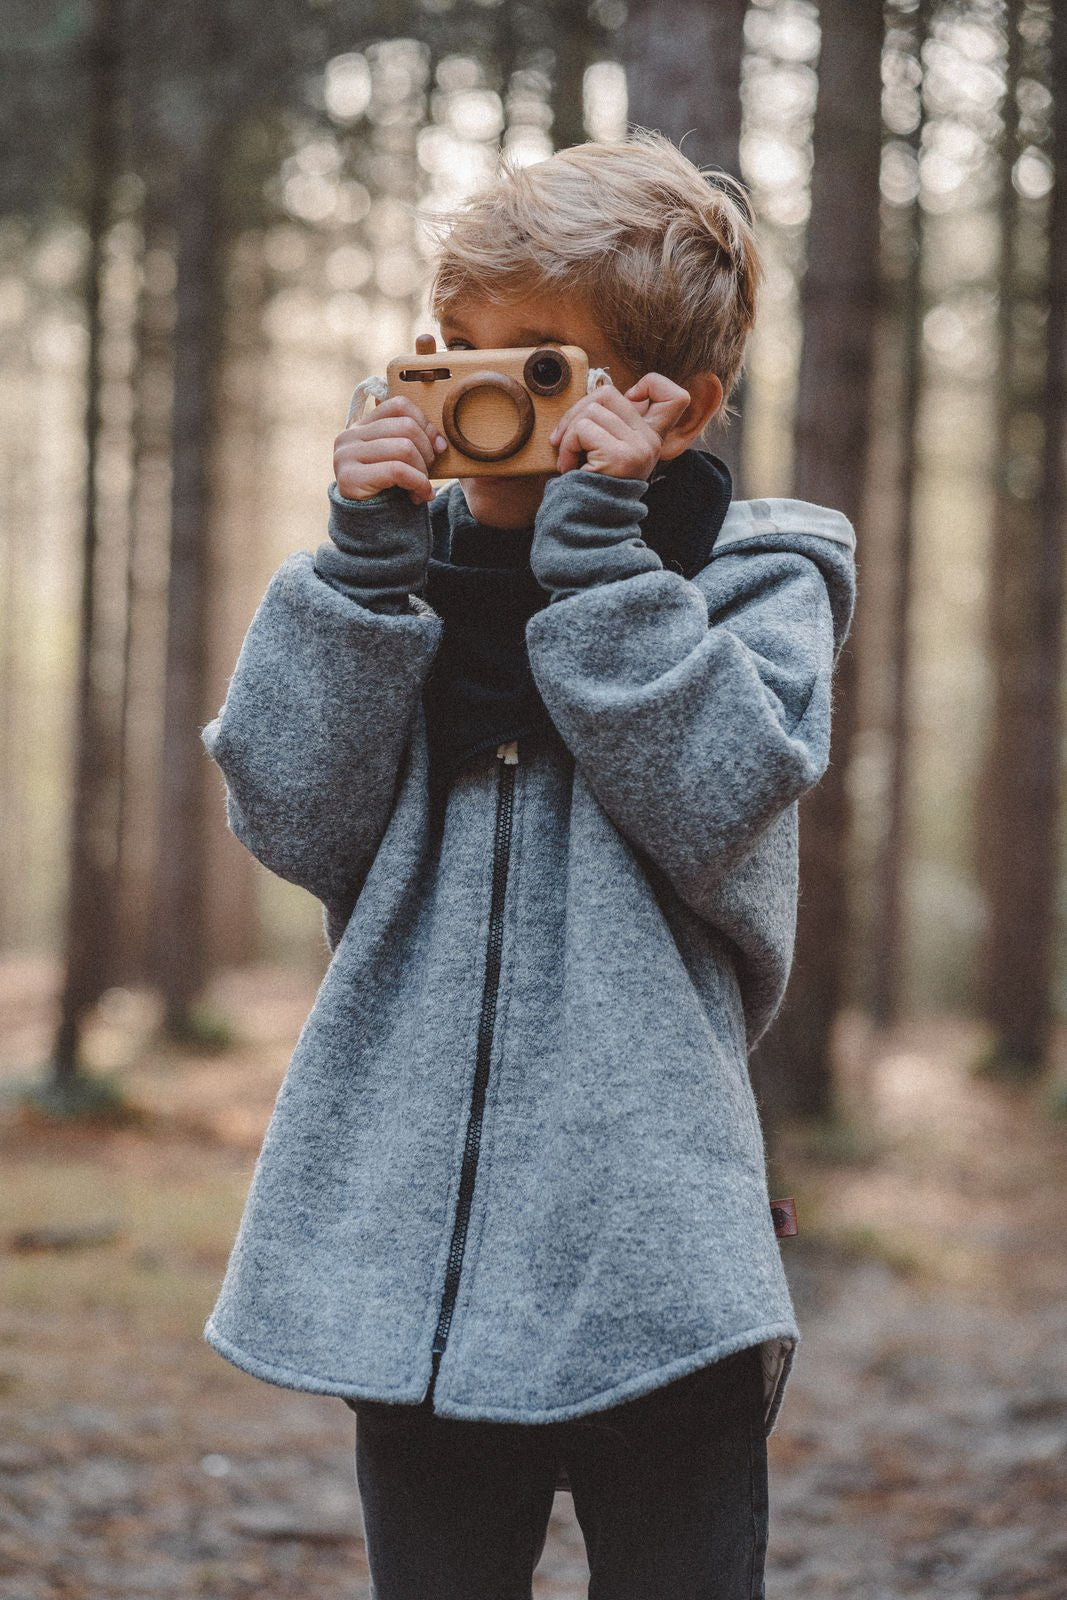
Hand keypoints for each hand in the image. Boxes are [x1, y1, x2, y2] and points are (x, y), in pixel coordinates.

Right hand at [333, 396, 447, 505]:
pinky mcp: (350, 477)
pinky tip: (421, 495)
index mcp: (361, 426)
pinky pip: (397, 470)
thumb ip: (411, 442)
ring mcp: (346, 455)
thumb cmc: (388, 491)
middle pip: (405, 426)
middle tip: (429, 472)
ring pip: (404, 448)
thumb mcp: (399, 460)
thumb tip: (439, 441)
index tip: (438, 446)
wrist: (368, 528)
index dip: (425, 423)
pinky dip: (418, 483)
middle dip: (427, 451)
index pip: (399, 406)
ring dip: (423, 471)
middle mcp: (349, 436)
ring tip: (422, 487)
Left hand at [547, 373, 690, 479]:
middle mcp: (651, 442)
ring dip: (568, 434)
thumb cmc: (593, 489)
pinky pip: (582, 429)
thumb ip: (614, 424)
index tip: (629, 399)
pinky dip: (566, 447)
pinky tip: (569, 467)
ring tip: (569, 459)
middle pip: (609, 393)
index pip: (676, 397)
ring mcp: (638, 448)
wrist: (590, 527)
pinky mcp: (620, 456)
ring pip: (591, 410)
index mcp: (653, 438)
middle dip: (578, 411)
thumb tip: (595, 393)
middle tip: (566, 438)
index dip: (653, 384)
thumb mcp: (612, 452)